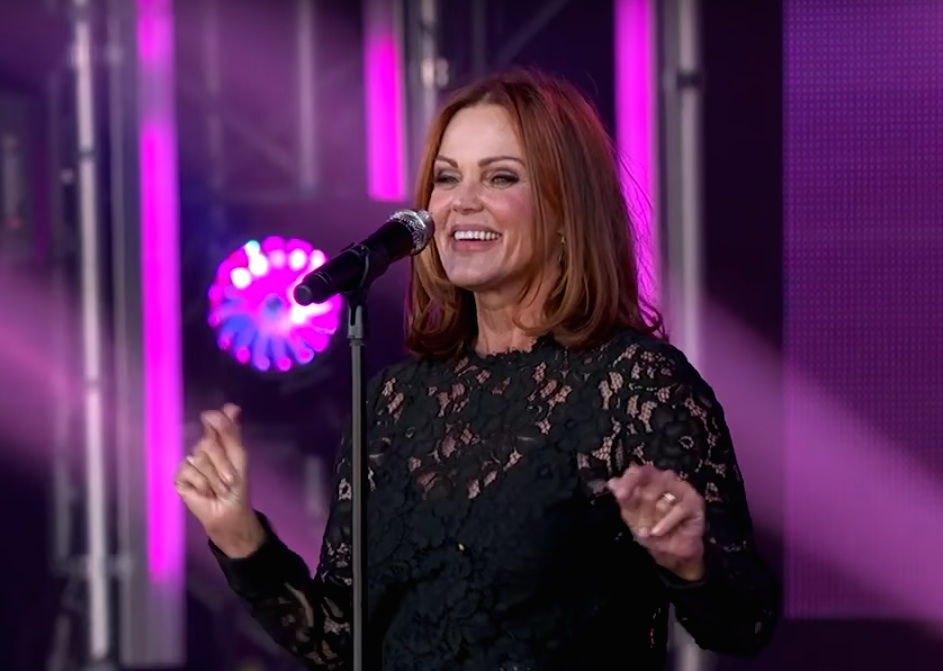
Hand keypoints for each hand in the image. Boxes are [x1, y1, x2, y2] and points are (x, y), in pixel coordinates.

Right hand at [174, 403, 263, 556]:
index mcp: (219, 440)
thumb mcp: (239, 458)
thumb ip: (232, 433)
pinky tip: (205, 492)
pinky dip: (201, 484)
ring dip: (214, 478)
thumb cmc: (236, 486)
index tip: (216, 421)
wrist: (228, 512)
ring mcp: (190, 462)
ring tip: (218, 489)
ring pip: (198, 458)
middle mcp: (202, 447)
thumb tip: (232, 406)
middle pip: (208, 443)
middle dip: (222, 464)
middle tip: (228, 480)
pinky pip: (188, 471)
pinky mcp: (180, 477)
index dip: (217, 419)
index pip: (215, 420)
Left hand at [607, 464, 705, 580]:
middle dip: (641, 508)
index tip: (620, 495)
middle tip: (639, 526)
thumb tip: (612, 482)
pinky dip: (666, 523)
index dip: (629, 481)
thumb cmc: (652, 529)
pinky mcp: (694, 501)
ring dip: (653, 518)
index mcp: (649, 479)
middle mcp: (666, 479)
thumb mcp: (632, 516)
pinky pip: (678, 509)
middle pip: (650, 484)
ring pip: (663, 497)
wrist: (671, 552)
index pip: (638, 471)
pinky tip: (658, 532)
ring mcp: (682, 488)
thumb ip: (624, 499)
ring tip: (650, 531)